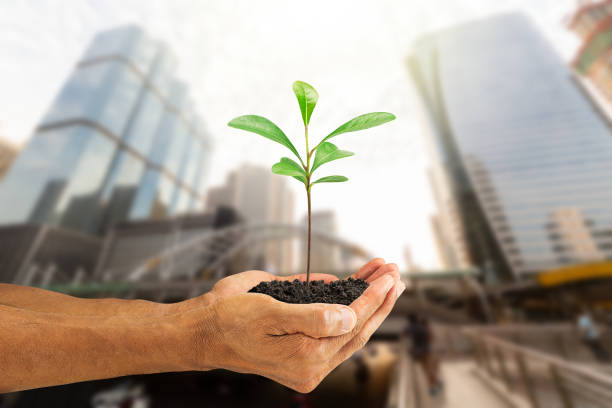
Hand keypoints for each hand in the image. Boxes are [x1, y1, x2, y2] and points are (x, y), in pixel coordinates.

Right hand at [184, 259, 403, 392]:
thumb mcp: (270, 316)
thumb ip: (312, 319)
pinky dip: (345, 298)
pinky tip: (356, 281)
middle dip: (379, 298)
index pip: (352, 326)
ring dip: (368, 296)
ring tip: (385, 273)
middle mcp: (312, 356)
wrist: (205, 327)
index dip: (373, 299)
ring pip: (348, 322)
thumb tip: (350, 318)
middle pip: (357, 326)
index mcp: (307, 360)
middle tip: (396, 274)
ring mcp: (308, 346)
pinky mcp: (301, 332)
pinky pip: (331, 317)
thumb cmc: (230, 322)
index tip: (389, 278)